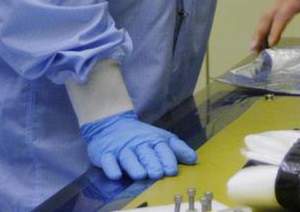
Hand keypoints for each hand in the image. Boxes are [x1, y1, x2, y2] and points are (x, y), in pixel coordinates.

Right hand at [79, 110, 196, 181]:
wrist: (111, 124)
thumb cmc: (141, 138)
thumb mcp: (160, 139)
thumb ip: (177, 149)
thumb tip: (194, 159)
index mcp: (153, 140)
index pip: (161, 148)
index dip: (167, 159)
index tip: (172, 170)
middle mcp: (137, 144)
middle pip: (145, 154)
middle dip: (152, 163)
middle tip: (158, 174)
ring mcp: (121, 149)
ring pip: (128, 157)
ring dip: (134, 166)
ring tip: (141, 175)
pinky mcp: (105, 154)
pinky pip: (108, 161)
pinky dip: (111, 167)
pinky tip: (116, 175)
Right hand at [251, 0, 299, 51]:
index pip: (282, 15)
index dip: (275, 29)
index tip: (271, 43)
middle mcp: (283, 0)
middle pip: (267, 16)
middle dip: (259, 33)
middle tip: (254, 49)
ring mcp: (279, 1)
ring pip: (264, 17)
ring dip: (258, 32)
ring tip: (255, 49)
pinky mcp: (278, 4)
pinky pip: (267, 16)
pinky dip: (262, 28)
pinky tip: (261, 41)